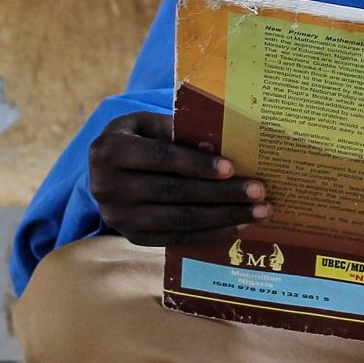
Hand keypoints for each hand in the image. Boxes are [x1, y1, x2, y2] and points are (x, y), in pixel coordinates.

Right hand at [86, 112, 271, 248]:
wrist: (104, 170)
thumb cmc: (137, 138)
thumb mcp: (149, 124)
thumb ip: (178, 131)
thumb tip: (216, 147)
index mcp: (110, 151)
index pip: (161, 158)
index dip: (197, 164)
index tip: (232, 168)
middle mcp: (108, 188)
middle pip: (174, 192)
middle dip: (222, 193)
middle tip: (259, 192)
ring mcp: (119, 218)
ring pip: (180, 219)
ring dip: (224, 217)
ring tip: (258, 212)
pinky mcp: (133, 238)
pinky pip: (178, 238)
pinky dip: (211, 233)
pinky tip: (237, 226)